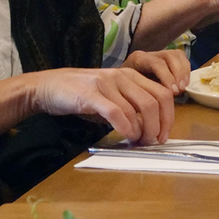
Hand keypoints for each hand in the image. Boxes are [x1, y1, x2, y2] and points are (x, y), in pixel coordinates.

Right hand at [24, 67, 176, 144]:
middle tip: (152, 142)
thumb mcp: (112, 96)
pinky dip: (125, 127)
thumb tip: (150, 129)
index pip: (163, 94)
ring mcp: (107, 84)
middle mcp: (123, 76)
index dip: (168, 117)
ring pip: (137, 108)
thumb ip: (131, 106)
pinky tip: (125, 136)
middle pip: (154, 101)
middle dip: (158, 125)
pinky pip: (115, 112)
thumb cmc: (83, 95)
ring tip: (137, 142)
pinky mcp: (91, 94)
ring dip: (141, 130)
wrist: (49, 87)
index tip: (164, 135)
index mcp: (132, 75)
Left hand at [123, 49, 190, 94]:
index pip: (157, 63)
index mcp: (137, 60)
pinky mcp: (167, 59)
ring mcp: (159, 54)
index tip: (173, 93)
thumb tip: (155, 106)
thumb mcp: (128, 93)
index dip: (167, 78)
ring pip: (177, 55)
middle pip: (170, 56)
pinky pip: (182, 59)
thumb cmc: (123, 92)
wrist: (119, 85)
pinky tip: (184, 85)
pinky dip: (186, 71)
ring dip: (184, 72)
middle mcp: (149, 54)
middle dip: (178, 74)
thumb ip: (141, 95)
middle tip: (179, 90)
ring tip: (183, 88)